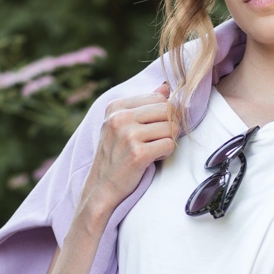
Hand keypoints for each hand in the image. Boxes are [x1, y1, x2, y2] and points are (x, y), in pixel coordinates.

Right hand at [80, 83, 176, 217]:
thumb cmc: (116, 155)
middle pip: (167, 110)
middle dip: (170, 126)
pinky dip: (166, 153)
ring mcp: (128, 136)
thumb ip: (143, 105)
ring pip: (170, 127)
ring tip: (154, 150)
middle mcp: (120, 118)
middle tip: (158, 140)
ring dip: (168, 141)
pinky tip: (154, 159)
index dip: (164, 114)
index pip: (158, 97)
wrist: (102, 187)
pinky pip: (169, 144)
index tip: (154, 128)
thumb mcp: (122, 125)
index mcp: (115, 107)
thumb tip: (165, 86)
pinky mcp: (137, 154)